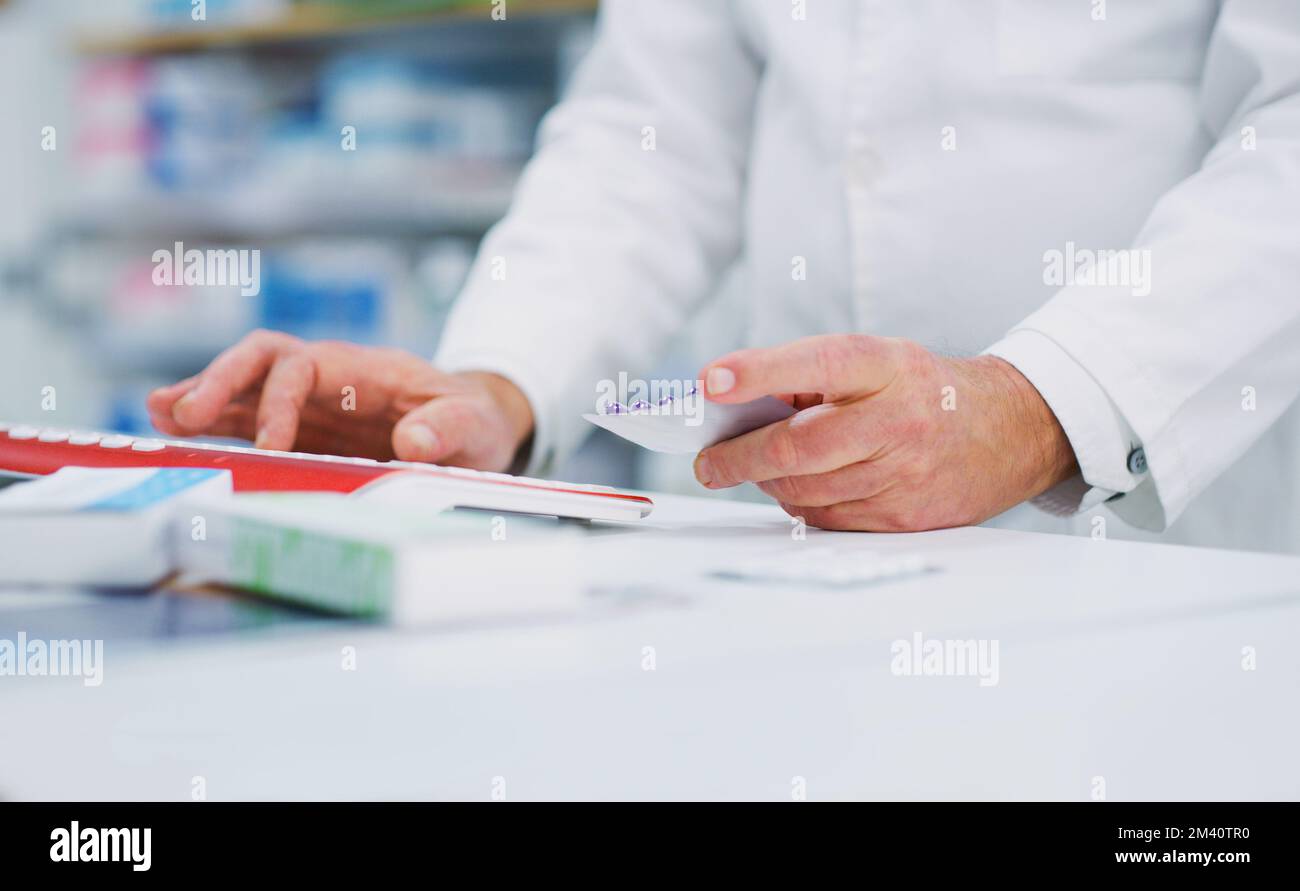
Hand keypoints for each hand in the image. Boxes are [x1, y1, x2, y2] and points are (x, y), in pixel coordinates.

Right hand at [146, 330, 533, 469]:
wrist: (475, 426)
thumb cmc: (475, 422)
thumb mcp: (476, 427)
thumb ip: (449, 430)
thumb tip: (413, 443)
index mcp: (368, 370)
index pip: (306, 366)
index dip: (281, 400)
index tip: (271, 445)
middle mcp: (332, 378)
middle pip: (263, 360)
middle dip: (220, 381)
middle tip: (178, 411)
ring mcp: (313, 402)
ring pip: (248, 386)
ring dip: (205, 398)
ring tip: (156, 415)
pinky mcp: (304, 428)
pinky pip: (251, 419)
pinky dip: (217, 424)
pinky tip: (178, 432)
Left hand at [692, 335, 1077, 530]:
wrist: (1009, 432)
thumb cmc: (921, 392)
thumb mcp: (878, 362)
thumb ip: (811, 377)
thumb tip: (736, 407)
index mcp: (888, 366)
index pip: (818, 363)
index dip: (760, 372)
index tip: (710, 381)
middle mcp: (899, 420)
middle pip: (798, 447)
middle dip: (740, 457)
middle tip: (709, 462)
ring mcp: (904, 474)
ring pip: (804, 490)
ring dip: (768, 482)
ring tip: (760, 467)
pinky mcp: (903, 518)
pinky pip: (826, 518)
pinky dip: (801, 503)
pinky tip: (806, 487)